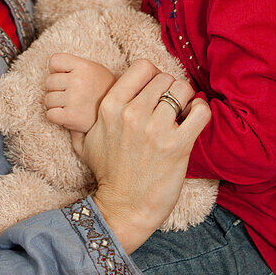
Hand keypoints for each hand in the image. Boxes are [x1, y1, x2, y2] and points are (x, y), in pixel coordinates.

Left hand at [45, 53, 117, 133]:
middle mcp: (78, 81)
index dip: (57, 70)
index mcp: (84, 66)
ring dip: (56, 105)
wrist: (118, 115)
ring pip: (48, 100)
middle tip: (71, 95)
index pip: (54, 61)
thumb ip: (74, 65)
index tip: (67, 78)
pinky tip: (68, 116)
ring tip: (71, 106)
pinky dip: (56, 117)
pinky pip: (50, 115)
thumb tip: (50, 68)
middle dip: (56, 89)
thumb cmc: (103, 91)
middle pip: (49, 82)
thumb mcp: (94, 70)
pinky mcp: (70, 118)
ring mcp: (74, 99)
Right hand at [72, 60, 210, 253]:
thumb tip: (74, 108)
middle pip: (164, 78)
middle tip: (169, 105)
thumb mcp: (86, 142)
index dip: (152, 74)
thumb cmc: (107, 175)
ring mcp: (155, 129)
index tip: (154, 88)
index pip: (142, 66)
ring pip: (182, 90)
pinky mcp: (177, 146)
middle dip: (169, 89)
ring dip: (185, 99)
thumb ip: (85, 119)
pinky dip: (201, 111)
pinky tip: (193, 119)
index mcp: (111, 107)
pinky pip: (200, 111)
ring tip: (182, 112)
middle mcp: (133, 114)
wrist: (124, 208)